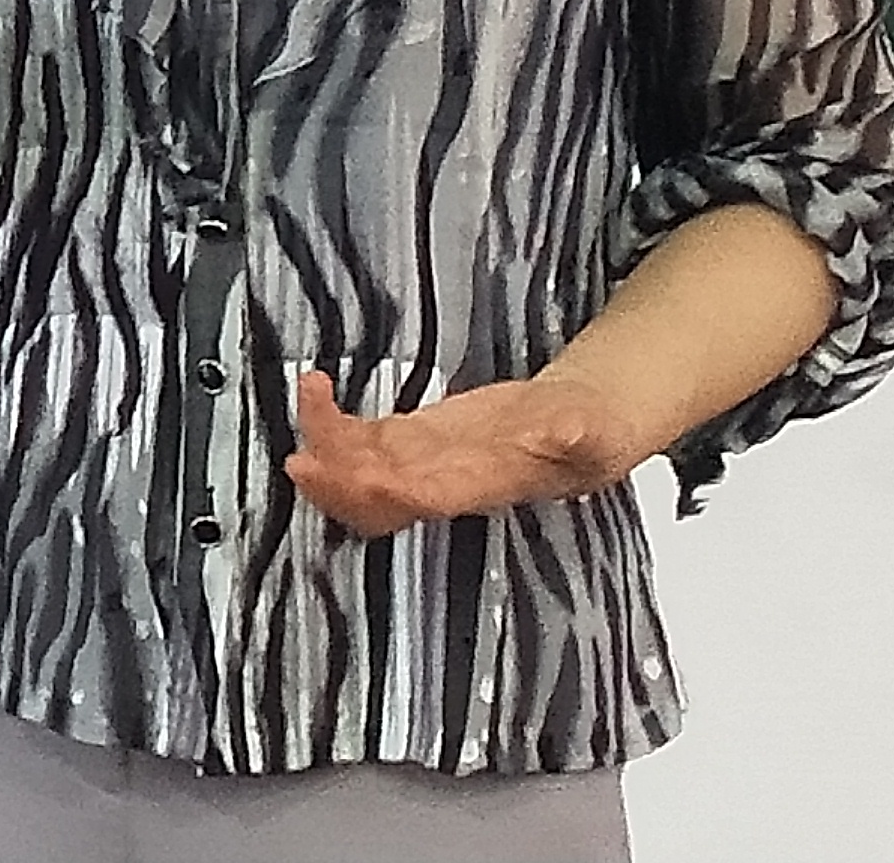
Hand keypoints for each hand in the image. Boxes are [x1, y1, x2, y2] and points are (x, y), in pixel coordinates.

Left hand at [283, 367, 641, 536]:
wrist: (582, 428)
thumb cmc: (588, 435)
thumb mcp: (591, 429)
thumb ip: (576, 432)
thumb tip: (567, 431)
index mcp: (482, 480)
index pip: (425, 498)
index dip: (384, 494)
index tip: (354, 475)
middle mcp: (445, 479)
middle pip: (377, 499)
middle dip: (337, 484)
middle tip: (302, 457)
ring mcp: (424, 460)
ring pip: (361, 470)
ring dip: (326, 446)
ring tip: (309, 398)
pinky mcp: (416, 438)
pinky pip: (363, 440)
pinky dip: (334, 423)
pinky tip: (318, 394)